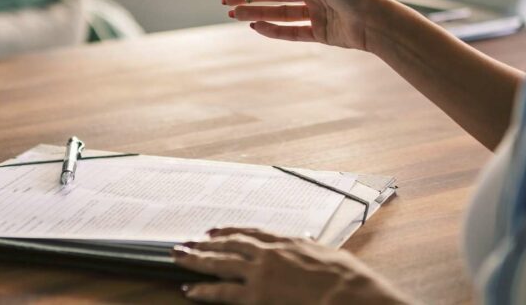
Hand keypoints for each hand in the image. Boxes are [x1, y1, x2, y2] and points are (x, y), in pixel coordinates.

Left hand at [173, 228, 409, 304]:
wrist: (346, 292)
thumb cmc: (344, 276)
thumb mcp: (326, 253)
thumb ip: (309, 247)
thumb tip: (306, 241)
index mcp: (286, 240)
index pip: (251, 232)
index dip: (230, 231)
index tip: (215, 230)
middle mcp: (268, 253)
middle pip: (229, 244)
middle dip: (205, 243)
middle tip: (186, 242)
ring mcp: (260, 273)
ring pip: (220, 263)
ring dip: (196, 260)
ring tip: (178, 257)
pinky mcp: (256, 296)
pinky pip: (223, 292)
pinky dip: (204, 291)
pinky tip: (190, 290)